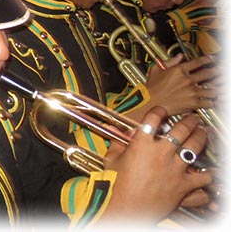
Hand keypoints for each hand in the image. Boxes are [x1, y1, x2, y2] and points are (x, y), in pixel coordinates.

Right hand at [102, 106, 212, 223]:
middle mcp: (160, 152)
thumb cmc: (115, 185)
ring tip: (202, 133)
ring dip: (200, 137)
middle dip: (188, 121)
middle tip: (192, 119)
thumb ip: (117, 143)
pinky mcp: (183, 185)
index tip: (161, 111)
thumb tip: (115, 131)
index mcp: (141, 143)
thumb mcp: (111, 160)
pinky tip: (208, 170)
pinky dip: (207, 174)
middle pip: (180, 129)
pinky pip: (202, 177)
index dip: (158, 112)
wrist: (126, 208)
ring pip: (194, 147)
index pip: (153, 119)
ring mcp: (174, 168)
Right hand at [144, 55, 217, 116]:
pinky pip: (209, 102)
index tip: (211, 59)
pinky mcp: (193, 103)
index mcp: (179, 70)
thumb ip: (169, 61)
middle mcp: (187, 80)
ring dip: (214, 89)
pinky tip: (210, 101)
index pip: (197, 62)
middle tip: (219, 71)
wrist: (150, 102)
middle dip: (216, 72)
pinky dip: (210, 102)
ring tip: (215, 88)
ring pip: (212, 90)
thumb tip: (179, 56)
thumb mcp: (156, 69)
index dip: (207, 60)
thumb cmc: (151, 87)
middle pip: (208, 73)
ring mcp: (192, 92)